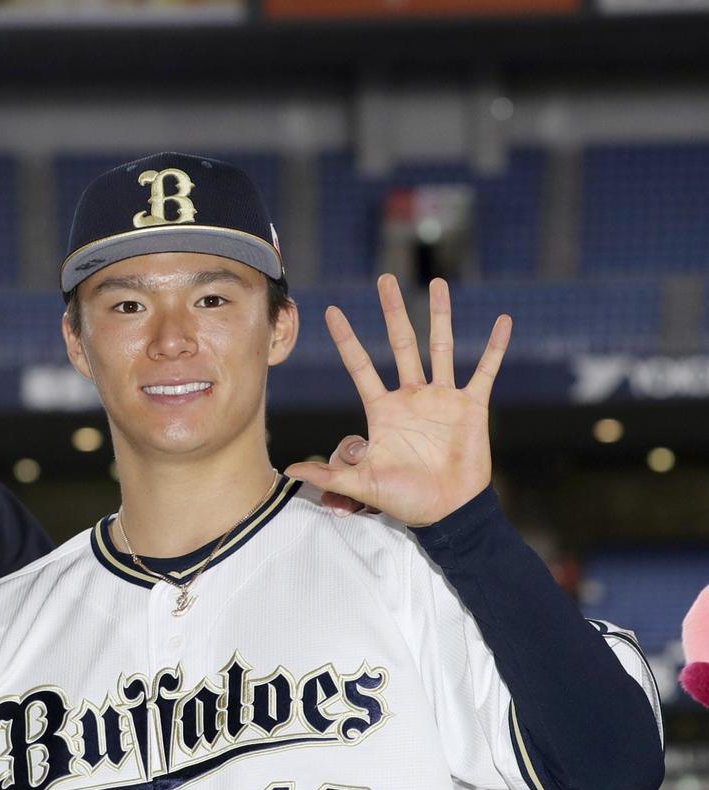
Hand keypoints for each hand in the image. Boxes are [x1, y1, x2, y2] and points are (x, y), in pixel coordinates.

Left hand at [285, 275, 508, 526]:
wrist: (446, 510)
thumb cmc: (404, 499)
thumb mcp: (361, 485)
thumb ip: (328, 475)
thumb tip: (288, 471)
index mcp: (383, 409)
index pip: (361, 366)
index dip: (347, 339)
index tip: (332, 312)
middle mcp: (412, 396)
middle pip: (401, 343)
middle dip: (392, 312)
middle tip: (384, 279)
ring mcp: (443, 398)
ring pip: (441, 347)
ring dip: (440, 315)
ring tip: (438, 283)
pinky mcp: (472, 406)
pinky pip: (485, 370)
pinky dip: (495, 347)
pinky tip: (502, 321)